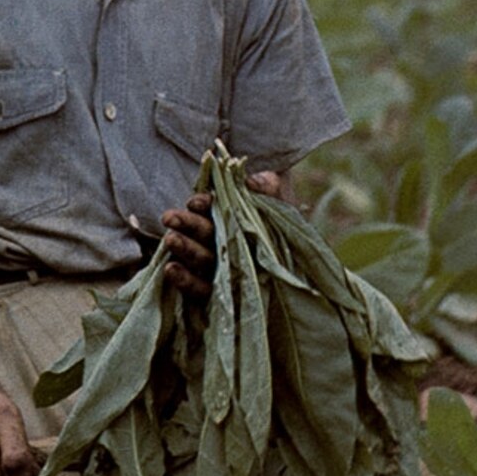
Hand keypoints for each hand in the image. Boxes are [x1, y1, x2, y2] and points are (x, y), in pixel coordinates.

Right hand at [156, 170, 278, 292]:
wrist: (307, 273)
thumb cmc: (288, 230)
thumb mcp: (280, 200)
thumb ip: (266, 186)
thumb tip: (249, 181)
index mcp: (234, 219)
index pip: (213, 210)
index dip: (203, 205)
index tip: (195, 202)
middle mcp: (224, 243)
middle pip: (201, 233)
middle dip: (185, 224)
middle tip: (169, 218)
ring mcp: (220, 269)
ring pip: (197, 258)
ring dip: (182, 249)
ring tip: (170, 240)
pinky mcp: (220, 294)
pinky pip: (200, 289)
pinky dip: (185, 280)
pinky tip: (170, 270)